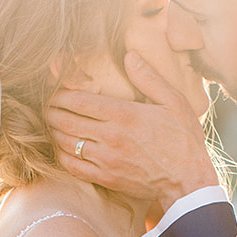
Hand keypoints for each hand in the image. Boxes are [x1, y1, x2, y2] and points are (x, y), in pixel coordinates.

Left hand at [48, 53, 218, 209]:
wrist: (188, 181)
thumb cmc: (183, 140)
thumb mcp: (174, 102)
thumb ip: (149, 78)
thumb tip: (129, 55)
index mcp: (124, 114)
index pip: (80, 100)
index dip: (61, 95)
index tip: (56, 92)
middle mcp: (111, 137)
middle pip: (67, 121)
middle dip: (52, 112)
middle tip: (48, 107)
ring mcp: (106, 160)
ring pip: (66, 143)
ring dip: (54, 132)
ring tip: (52, 125)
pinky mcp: (106, 178)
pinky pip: (73, 167)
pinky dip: (62, 156)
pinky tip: (62, 149)